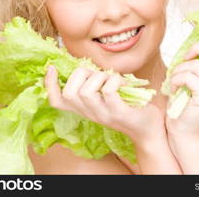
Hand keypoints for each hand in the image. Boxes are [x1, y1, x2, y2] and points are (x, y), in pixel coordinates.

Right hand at [44, 66, 164, 144]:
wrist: (149, 131)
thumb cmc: (128, 107)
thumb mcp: (105, 98)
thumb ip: (93, 85)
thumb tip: (84, 67)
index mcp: (84, 109)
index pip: (57, 101)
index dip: (50, 84)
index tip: (51, 68)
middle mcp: (90, 114)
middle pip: (69, 93)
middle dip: (80, 74)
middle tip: (96, 74)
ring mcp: (103, 115)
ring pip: (85, 92)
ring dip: (98, 77)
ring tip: (110, 78)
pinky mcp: (119, 113)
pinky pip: (108, 91)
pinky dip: (114, 80)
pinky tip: (122, 82)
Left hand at [165, 34, 198, 137]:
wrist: (184, 129)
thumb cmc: (185, 101)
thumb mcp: (196, 78)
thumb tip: (195, 46)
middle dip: (197, 47)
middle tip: (186, 58)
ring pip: (195, 64)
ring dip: (178, 70)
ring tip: (176, 81)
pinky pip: (187, 76)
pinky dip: (176, 80)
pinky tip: (176, 90)